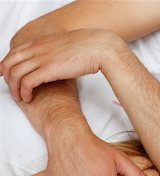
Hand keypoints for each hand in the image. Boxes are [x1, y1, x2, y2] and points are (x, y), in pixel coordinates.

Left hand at [0, 29, 123, 101]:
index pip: (14, 52)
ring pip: (15, 74)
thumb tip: (59, 59)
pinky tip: (29, 98)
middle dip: (7, 78)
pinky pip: (27, 82)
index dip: (7, 65)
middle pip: (10, 63)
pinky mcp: (48, 70)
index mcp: (41, 42)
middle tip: (12, 90)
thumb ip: (57, 51)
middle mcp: (37, 49)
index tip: (7, 75)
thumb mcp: (67, 46)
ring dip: (15, 88)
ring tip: (21, 98)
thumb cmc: (89, 48)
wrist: (99, 47)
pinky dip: (24, 92)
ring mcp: (41, 58)